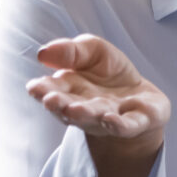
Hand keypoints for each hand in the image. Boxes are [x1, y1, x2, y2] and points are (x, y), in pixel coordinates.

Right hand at [25, 34, 169, 158]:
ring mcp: (112, 116)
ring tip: (75, 110)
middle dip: (60, 104)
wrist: (142, 99)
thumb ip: (71, 51)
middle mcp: (87, 108)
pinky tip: (112, 120)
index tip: (34, 88)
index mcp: (71, 90)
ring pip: (97, 117)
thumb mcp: (93, 51)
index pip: (54, 90)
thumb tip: (42, 53)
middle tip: (50, 100)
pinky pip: (128, 125)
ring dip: (85, 115)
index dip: (43, 90)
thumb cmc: (110, 73)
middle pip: (71, 107)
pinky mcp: (138, 121)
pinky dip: (120, 125)